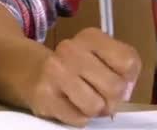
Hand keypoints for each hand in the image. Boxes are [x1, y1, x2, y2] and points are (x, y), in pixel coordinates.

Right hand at [24, 28, 140, 126]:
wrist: (27, 69)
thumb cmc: (74, 66)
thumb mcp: (100, 55)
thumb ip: (123, 68)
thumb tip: (125, 92)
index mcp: (90, 37)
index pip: (128, 62)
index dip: (127, 76)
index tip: (112, 75)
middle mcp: (70, 50)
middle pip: (115, 87)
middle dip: (111, 97)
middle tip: (97, 92)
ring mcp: (55, 73)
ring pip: (97, 106)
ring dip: (94, 109)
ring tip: (83, 99)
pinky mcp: (44, 96)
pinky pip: (79, 119)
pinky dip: (78, 117)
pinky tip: (68, 104)